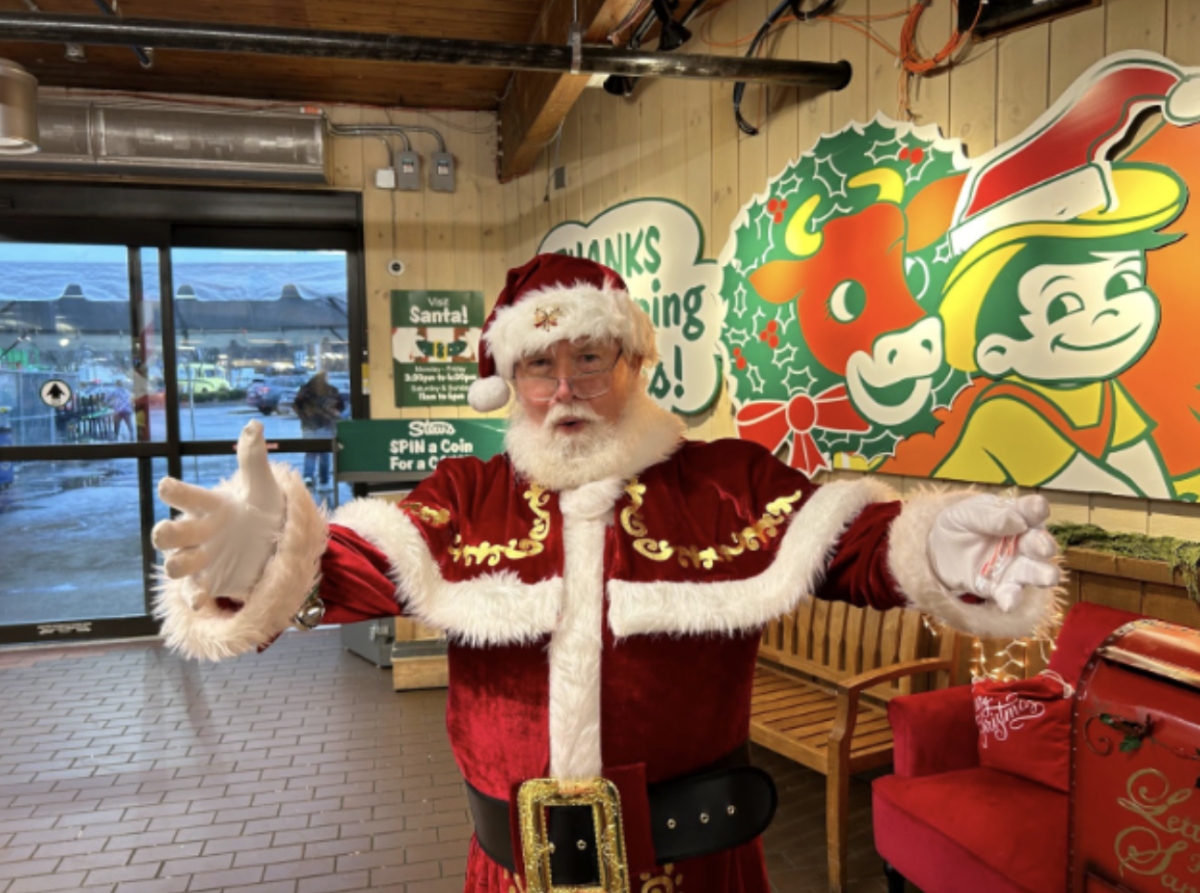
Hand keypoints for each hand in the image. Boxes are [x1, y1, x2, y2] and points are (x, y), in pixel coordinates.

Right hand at [152, 421, 284, 607]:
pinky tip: (200, 600)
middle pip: (167, 533)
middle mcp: (197, 533)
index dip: (173, 490)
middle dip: (164, 532)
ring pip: (175, 564)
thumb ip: (254, 460)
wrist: (279, 547)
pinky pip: (193, 593)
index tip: (168, 485)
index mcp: (207, 506)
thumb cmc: (264, 512)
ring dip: (177, 564)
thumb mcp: (264, 487)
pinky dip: (194, 596)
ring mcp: (200, 559)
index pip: (182, 495)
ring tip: (186, 562)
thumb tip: (254, 425)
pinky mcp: (209, 583)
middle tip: (166, 531)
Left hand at [927, 493, 1060, 611]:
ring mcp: (1015, 567)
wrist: (939, 548)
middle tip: (1043, 547)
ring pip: (1035, 572)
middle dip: (1044, 545)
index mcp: (1019, 516)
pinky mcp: (1000, 587)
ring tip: (1047, 578)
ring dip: (1043, 575)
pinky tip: (1008, 603)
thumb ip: (990, 516)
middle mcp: (1024, 543)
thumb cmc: (962, 523)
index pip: (1033, 510)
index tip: (1037, 509)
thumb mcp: (968, 513)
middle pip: (1040, 544)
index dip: (1037, 510)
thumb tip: (1017, 521)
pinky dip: (1011, 599)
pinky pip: (1010, 594)